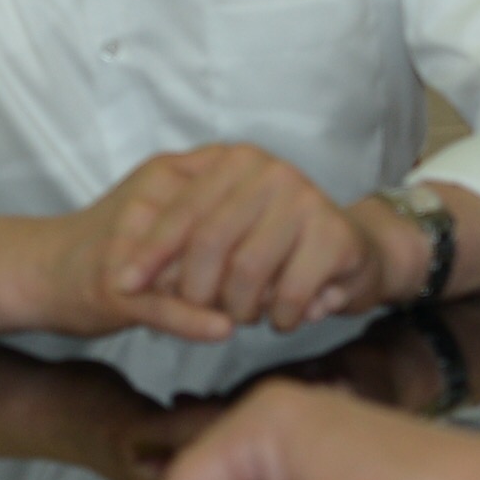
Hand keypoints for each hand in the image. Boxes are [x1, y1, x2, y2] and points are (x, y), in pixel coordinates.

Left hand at [70, 145, 411, 338]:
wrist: (358, 251)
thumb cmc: (275, 246)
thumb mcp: (222, 234)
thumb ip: (178, 247)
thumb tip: (123, 279)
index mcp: (235, 161)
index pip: (181, 210)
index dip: (150, 252)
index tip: (122, 286)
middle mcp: (270, 171)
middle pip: (208, 243)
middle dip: (195, 290)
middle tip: (202, 312)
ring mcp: (306, 200)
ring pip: (246, 274)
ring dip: (240, 309)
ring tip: (247, 313)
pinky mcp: (336, 236)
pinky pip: (287, 295)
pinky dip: (279, 318)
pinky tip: (283, 318)